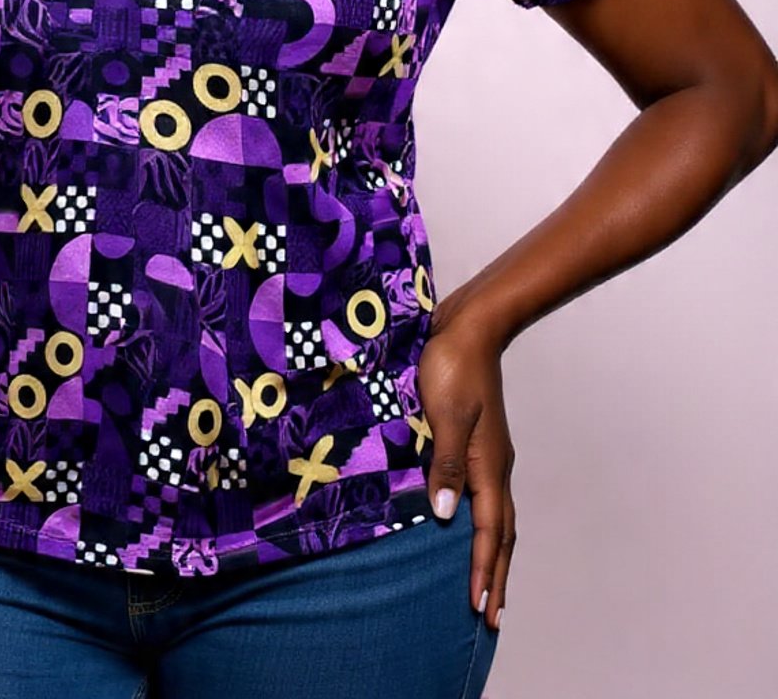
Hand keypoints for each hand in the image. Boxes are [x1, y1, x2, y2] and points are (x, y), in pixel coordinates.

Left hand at [415, 306, 515, 633]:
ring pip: (498, 518)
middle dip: (498, 577)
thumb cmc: (451, 366)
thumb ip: (445, 463)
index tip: (481, 610)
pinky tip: (470, 528)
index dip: (485, 572)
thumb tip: (443, 516)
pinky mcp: (478, 443)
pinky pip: (487, 498)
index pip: (490, 532)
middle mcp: (494, 466)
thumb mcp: (445, 412)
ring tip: (491, 586)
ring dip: (496, 556)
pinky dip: (486, 526)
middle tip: (492, 618)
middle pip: (503, 535)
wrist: (469, 328)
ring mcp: (490, 455)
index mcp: (488, 465)